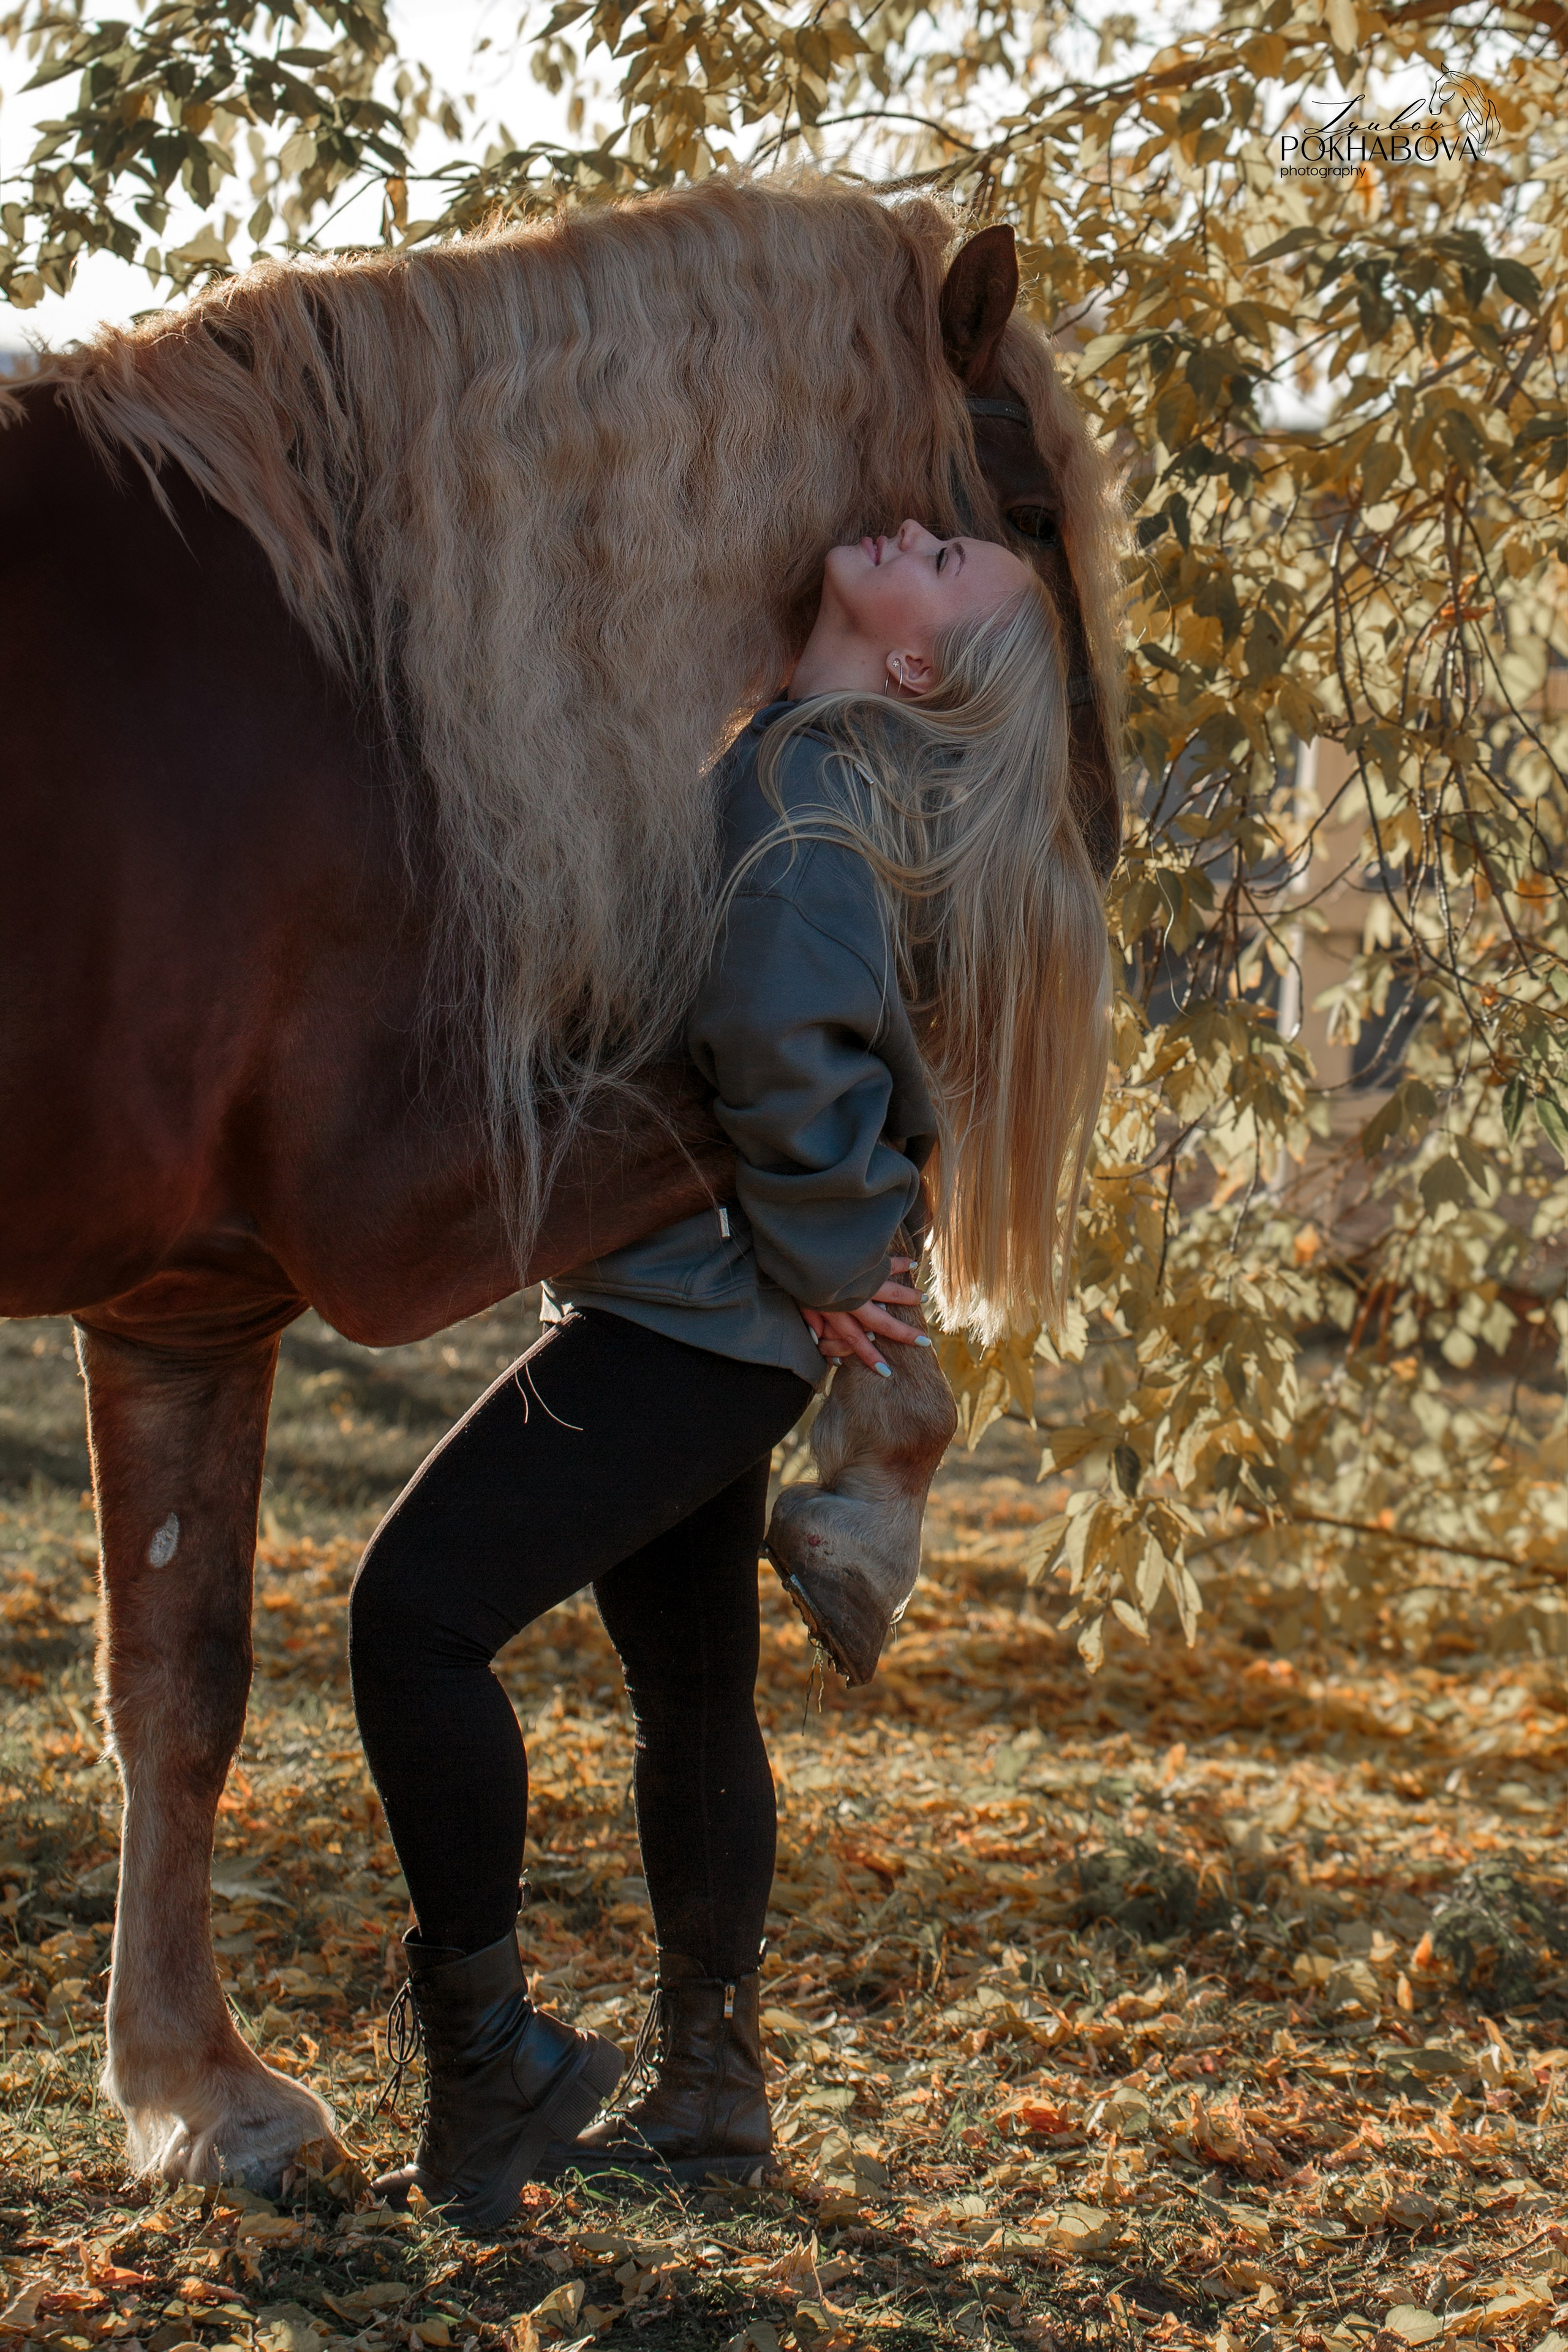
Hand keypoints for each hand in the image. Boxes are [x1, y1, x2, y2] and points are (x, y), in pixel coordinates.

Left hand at [798, 1258, 930, 1376]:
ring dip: (907, 1297)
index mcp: (836, 1312)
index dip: (870, 1357)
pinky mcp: (863, 1261)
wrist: (799, 1247)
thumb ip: (811, 1320)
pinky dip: (900, 1264)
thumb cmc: (795, 1275)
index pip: (856, 1341)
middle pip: (882, 1322)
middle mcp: (853, 1299)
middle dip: (903, 1334)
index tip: (885, 1372)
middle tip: (924, 1342)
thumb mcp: (799, 1303)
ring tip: (923, 1299)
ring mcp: (860, 1280)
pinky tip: (912, 1265)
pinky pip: (886, 1265)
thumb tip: (818, 1340)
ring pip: (890, 1293)